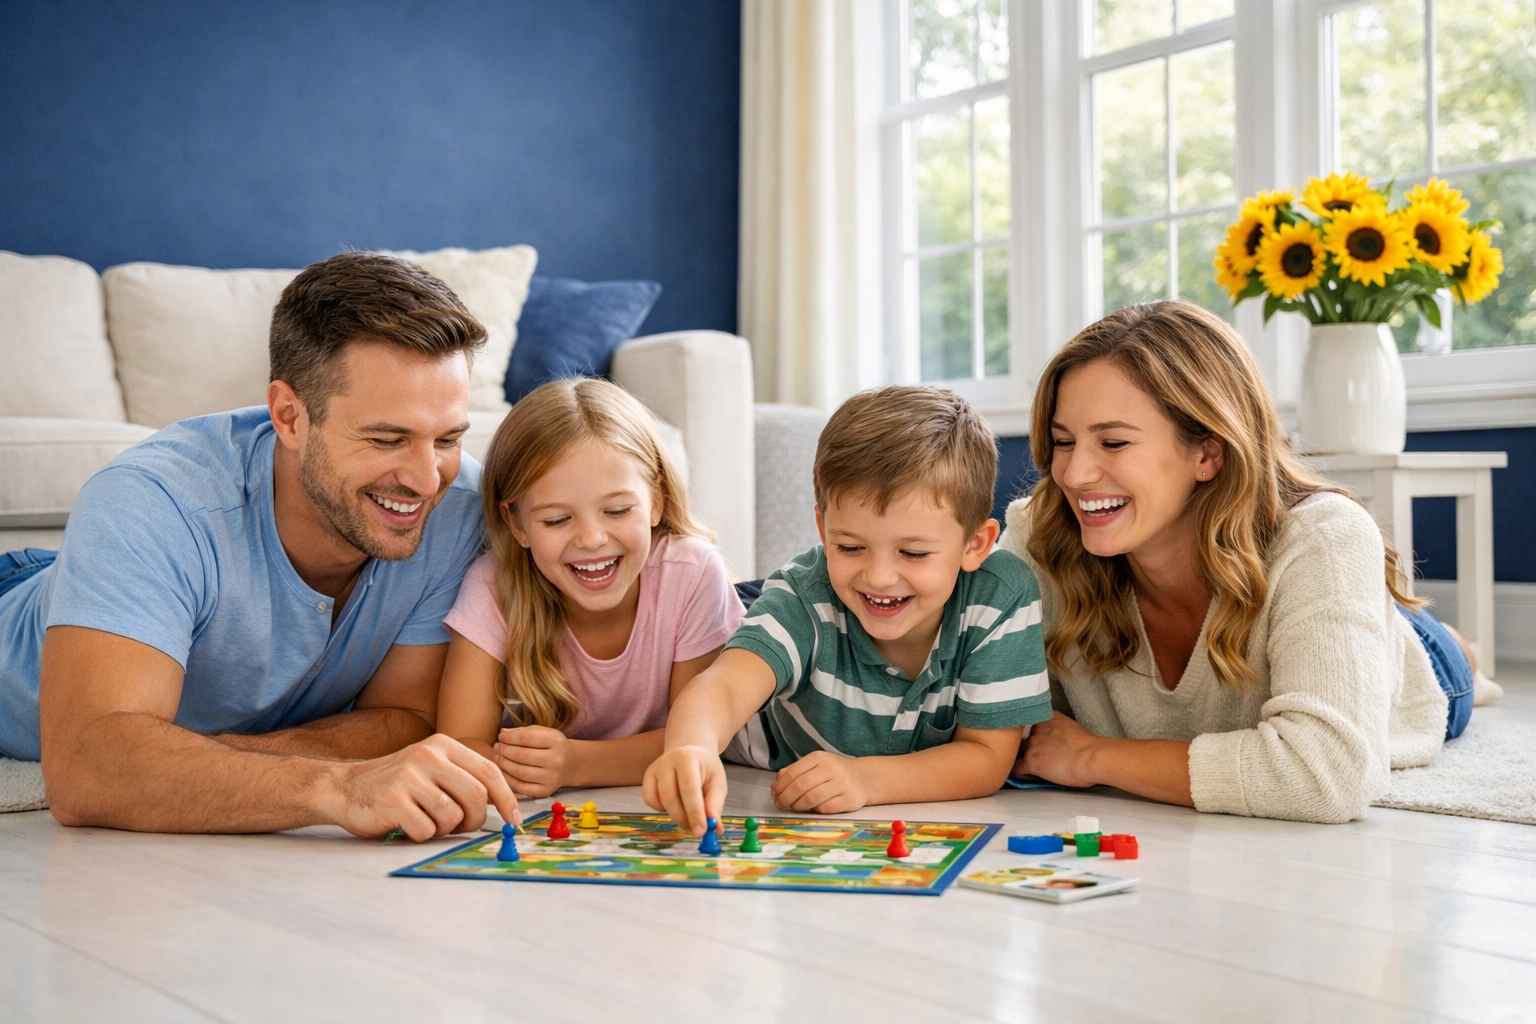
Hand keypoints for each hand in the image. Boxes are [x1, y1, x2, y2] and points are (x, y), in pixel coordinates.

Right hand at [318, 734, 520, 840]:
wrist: (344, 788)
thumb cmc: (396, 784)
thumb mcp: (431, 767)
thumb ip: (462, 778)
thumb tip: (503, 804)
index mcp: (443, 745)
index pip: (488, 771)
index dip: (506, 797)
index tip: (515, 818)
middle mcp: (428, 755)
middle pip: (476, 796)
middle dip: (475, 820)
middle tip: (461, 828)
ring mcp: (409, 776)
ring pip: (452, 816)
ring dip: (444, 829)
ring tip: (426, 821)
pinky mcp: (392, 800)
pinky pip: (426, 830)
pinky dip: (422, 836)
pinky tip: (407, 825)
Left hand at [494, 725, 574, 796]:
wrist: (570, 765)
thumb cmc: (552, 746)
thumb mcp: (543, 733)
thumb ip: (523, 731)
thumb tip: (502, 733)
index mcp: (556, 741)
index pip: (526, 738)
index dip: (509, 737)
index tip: (501, 737)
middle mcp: (556, 760)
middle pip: (521, 755)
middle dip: (504, 750)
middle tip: (497, 747)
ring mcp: (551, 778)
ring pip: (519, 772)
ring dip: (504, 764)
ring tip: (498, 757)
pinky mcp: (545, 791)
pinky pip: (521, 787)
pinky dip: (508, 779)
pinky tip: (504, 771)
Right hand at [642, 745, 725, 835]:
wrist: (690, 751)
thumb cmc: (706, 769)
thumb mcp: (717, 783)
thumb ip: (715, 805)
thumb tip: (715, 829)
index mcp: (687, 758)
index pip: (689, 788)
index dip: (694, 812)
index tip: (701, 832)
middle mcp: (666, 761)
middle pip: (671, 797)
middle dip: (684, 819)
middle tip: (697, 831)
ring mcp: (653, 769)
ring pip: (661, 802)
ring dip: (676, 816)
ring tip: (690, 816)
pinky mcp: (646, 778)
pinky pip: (650, 801)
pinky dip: (662, 809)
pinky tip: (675, 803)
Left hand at [770, 751, 867, 812]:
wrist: (862, 778)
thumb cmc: (832, 773)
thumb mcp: (814, 766)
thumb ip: (794, 773)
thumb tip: (775, 788)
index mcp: (819, 757)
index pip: (792, 773)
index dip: (780, 787)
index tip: (774, 795)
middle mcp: (831, 768)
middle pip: (800, 786)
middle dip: (785, 798)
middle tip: (780, 805)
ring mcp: (842, 783)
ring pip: (811, 798)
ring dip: (798, 806)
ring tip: (795, 807)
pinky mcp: (850, 799)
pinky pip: (826, 808)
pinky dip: (815, 810)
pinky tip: (814, 808)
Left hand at [1015, 713, 1101, 788]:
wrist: (1091, 758)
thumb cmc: (1091, 748)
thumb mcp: (1073, 730)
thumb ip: (1061, 733)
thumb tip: (1061, 745)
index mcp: (1050, 718)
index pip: (1033, 726)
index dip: (1035, 738)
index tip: (1040, 746)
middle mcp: (1038, 728)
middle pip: (1023, 738)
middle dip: (1026, 748)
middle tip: (1036, 758)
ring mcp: (1032, 744)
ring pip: (1017, 753)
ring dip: (1021, 760)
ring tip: (1029, 769)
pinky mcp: (1030, 761)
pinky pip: (1017, 769)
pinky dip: (1021, 774)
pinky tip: (1028, 777)